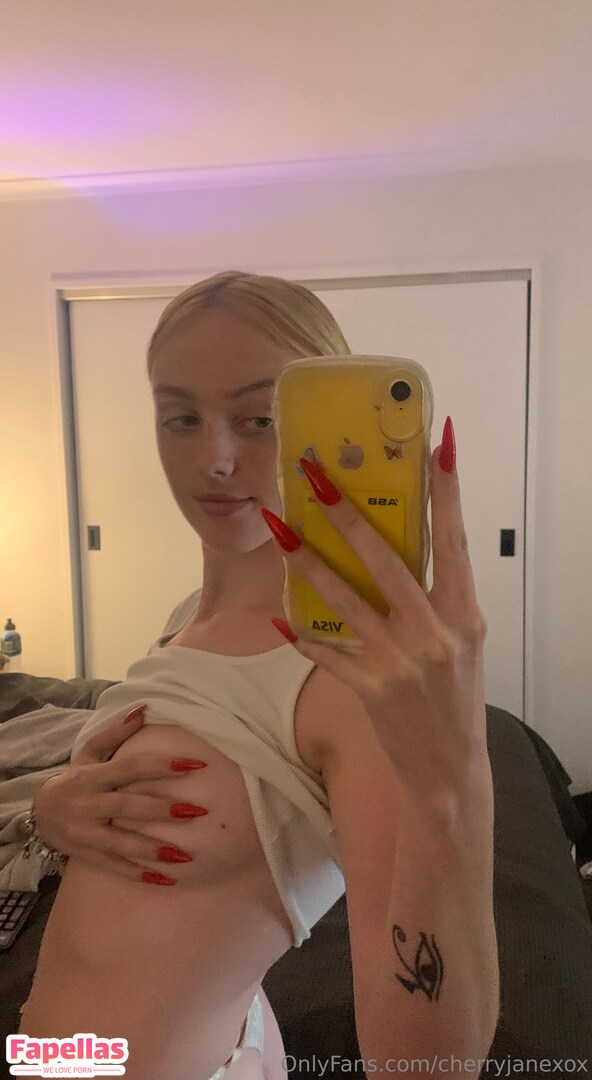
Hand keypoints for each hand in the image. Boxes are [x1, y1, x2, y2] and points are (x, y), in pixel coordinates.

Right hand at [33, 707, 205, 880]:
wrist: (39, 814)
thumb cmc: (75, 779)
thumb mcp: (88, 753)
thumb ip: (116, 733)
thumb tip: (144, 709)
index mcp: (95, 776)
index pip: (133, 767)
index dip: (164, 765)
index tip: (196, 765)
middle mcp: (91, 804)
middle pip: (130, 807)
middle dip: (164, 810)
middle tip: (198, 811)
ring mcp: (88, 833)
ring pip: (123, 843)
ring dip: (155, 850)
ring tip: (185, 856)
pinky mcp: (87, 855)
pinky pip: (115, 866)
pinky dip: (138, 874)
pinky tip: (165, 880)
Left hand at [262, 417, 488, 797]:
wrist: (448, 767)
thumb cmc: (457, 697)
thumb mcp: (463, 641)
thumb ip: (437, 597)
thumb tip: (404, 548)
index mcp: (463, 614)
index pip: (454, 540)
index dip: (447, 491)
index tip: (437, 443)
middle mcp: (432, 632)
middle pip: (384, 560)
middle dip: (347, 514)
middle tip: (315, 476)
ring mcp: (397, 661)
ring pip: (341, 598)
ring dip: (306, 559)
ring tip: (279, 527)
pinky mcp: (367, 687)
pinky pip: (325, 649)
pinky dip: (301, 630)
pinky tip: (276, 613)